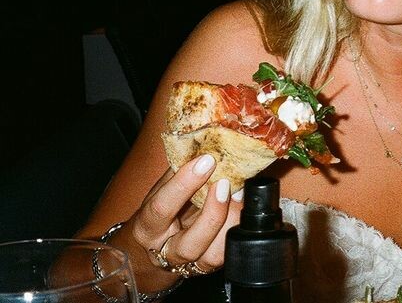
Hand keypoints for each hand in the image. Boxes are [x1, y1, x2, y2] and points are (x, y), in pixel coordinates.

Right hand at [124, 154, 241, 284]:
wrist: (150, 251)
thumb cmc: (156, 213)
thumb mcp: (158, 191)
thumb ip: (177, 172)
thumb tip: (202, 146)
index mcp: (148, 227)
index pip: (162, 208)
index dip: (184, 184)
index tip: (206, 160)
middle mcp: (166, 251)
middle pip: (190, 244)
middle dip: (213, 214)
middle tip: (226, 183)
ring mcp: (190, 263)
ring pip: (213, 255)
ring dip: (231, 222)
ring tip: (239, 194)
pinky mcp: (208, 266)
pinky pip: (226, 254)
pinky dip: (237, 230)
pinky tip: (242, 208)